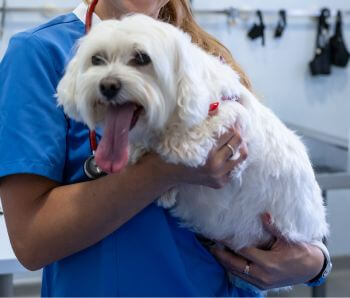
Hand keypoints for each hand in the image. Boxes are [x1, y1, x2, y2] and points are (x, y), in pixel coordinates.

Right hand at [176, 127, 247, 188]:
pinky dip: (232, 159)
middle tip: (233, 128)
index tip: (230, 120)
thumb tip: (218, 107)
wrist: (169, 173)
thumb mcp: (187, 133)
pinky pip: (234, 168)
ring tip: (233, 140)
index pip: (229, 133)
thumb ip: (204, 121)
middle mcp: (216, 167)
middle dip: (236, 133)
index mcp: (209, 154)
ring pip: (241, 157)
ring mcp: (219, 177)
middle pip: (238, 143)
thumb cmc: (176, 149)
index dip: (231, 124)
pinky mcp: (220, 183)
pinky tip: (226, 154)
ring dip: (238, 147)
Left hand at [210, 213, 324, 289]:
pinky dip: (233, 269)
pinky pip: (243, 277)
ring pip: (237, 273)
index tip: (219, 235)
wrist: (311, 269)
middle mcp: (263, 275)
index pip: (242, 251)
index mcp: (269, 263)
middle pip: (235, 264)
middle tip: (209, 245)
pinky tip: (227, 261)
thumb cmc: (300, 252)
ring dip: (225, 263)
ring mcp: (262, 282)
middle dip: (221, 255)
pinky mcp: (262, 285)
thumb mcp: (288, 239)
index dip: (229, 243)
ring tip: (214, 252)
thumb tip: (264, 214)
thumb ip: (273, 228)